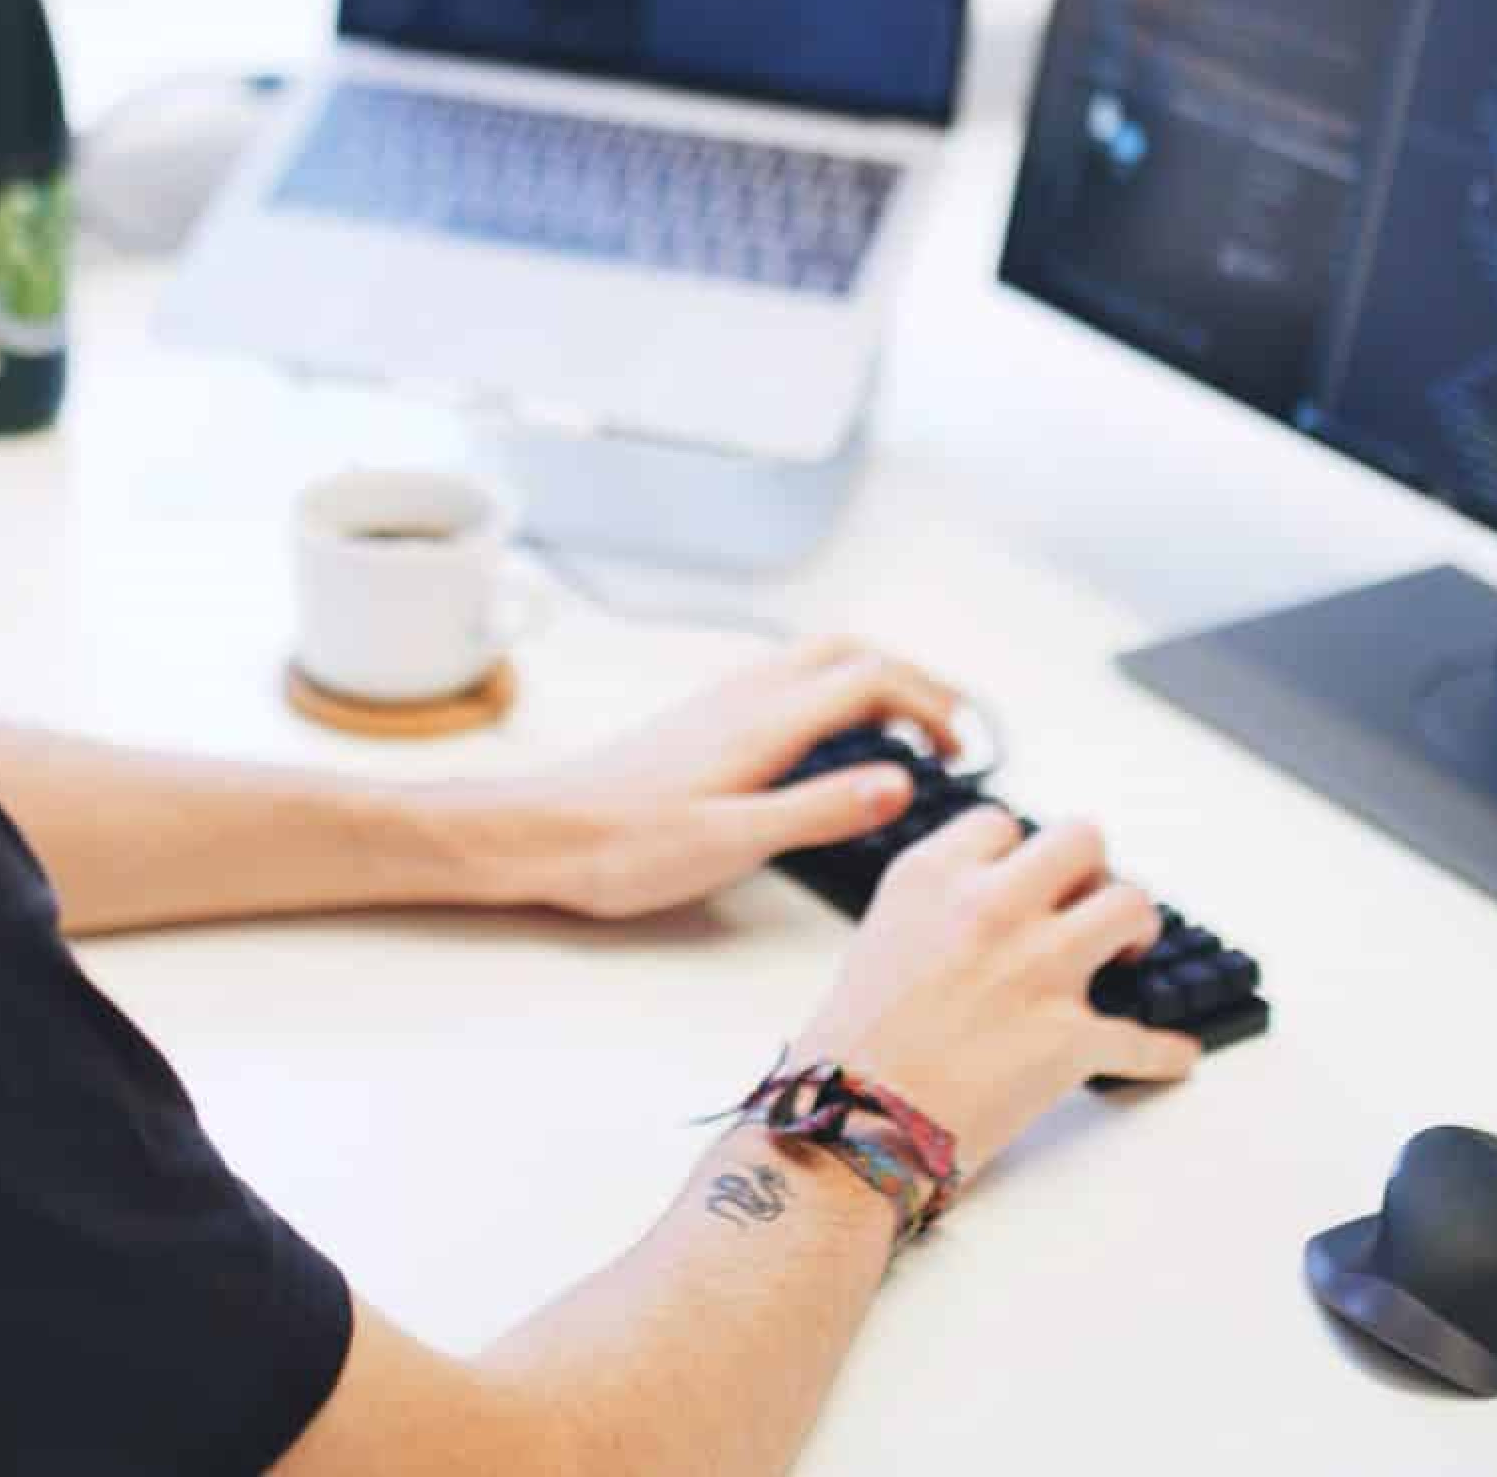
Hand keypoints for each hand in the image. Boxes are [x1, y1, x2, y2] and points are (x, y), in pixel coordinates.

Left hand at [471, 634, 969, 920]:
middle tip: (946, 726)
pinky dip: (831, 692)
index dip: (929, 705)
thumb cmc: (623, 846)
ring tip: (901, 730)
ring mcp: (721, 701)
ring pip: (816, 659)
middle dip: (911, 678)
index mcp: (764, 721)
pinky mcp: (702, 718)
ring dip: (871, 679)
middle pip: (850, 651)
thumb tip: (899, 782)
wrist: (539, 833)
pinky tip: (825, 743)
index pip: (872, 679)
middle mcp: (745, 695)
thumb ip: (820, 810)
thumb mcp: (734, 842)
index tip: (957, 749)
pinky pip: (786, 679)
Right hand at [785, 809, 1197, 1177]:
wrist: (850, 1128)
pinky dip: (1163, 1051)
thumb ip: (937, 910)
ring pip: (1130, 906)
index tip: (1026, 878)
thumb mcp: (879, 938)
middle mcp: (991, 907)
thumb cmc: (851, 1050)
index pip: (1002, 825)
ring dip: (1136, 930)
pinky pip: (1144, 1038)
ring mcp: (1038, 968)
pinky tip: (1174, 1053)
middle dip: (1091, 871)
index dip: (1019, 854)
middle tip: (1088, 902)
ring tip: (1128, 953)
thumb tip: (988, 918)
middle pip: (1081, 841)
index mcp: (934, 877)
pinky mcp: (1071, 1037)